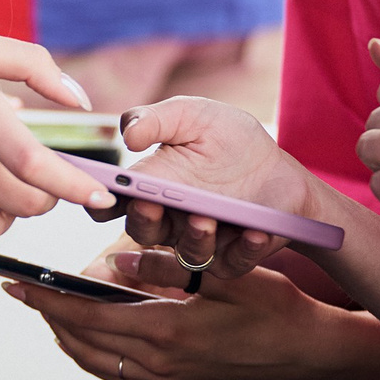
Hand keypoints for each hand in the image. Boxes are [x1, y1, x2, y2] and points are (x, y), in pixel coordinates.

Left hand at [7, 244, 379, 379]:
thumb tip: (113, 267)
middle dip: (47, 316)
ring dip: (66, 337)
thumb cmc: (275, 309)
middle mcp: (161, 361)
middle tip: (22, 291)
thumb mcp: (222, 276)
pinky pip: (119, 372)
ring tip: (48, 310)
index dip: (48, 300)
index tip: (21, 284)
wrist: (309, 352)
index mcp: (168, 330)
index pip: (88, 316)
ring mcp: (168, 377)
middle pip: (83, 342)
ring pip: (97, 362)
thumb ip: (164, 270)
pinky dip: (93, 354)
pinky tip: (88, 337)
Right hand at [117, 95, 328, 277]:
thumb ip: (157, 120)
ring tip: (206, 218)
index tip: (104, 192)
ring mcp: (202, 240)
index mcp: (152, 185)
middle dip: (143, 220)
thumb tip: (127, 136)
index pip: (113, 202)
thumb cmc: (229, 140)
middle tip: (150, 205)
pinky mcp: (235, 256)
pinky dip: (244, 249)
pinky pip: (235, 262)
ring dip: (195, 237)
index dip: (100, 202)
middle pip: (141, 231)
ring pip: (187, 252)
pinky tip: (254, 231)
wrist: (279, 167)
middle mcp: (170, 218)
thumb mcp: (194, 117)